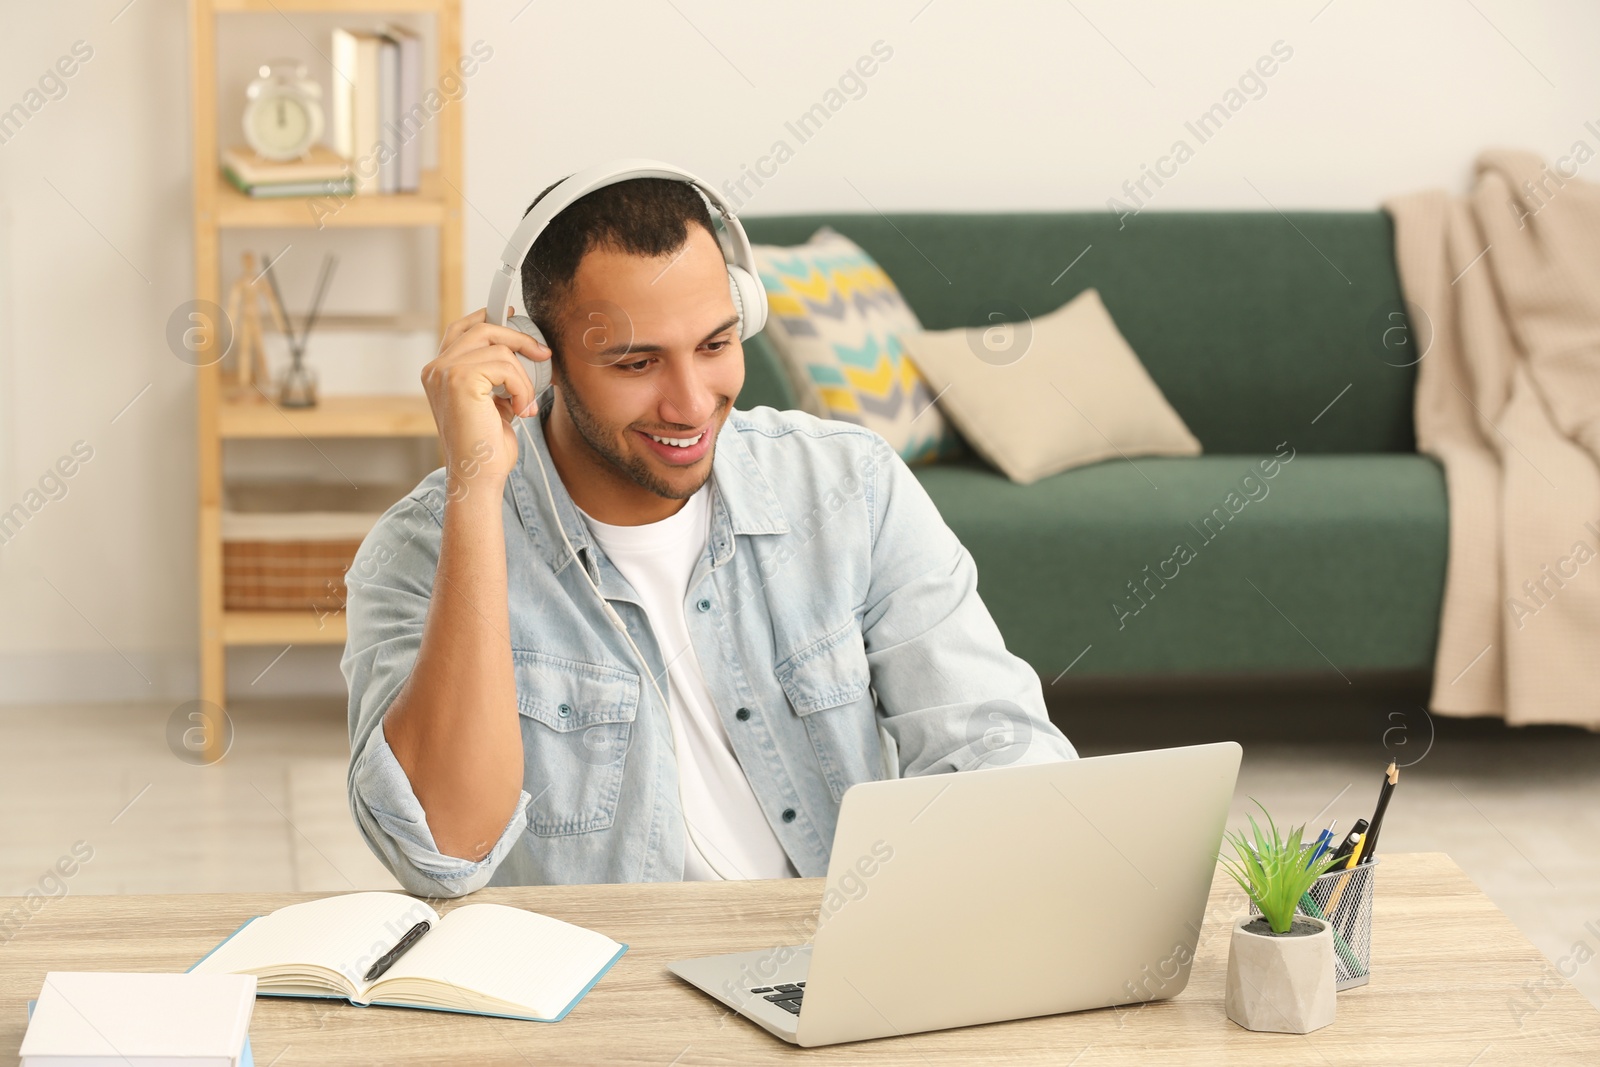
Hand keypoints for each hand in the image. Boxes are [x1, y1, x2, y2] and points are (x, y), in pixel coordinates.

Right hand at [421, 306, 550, 499]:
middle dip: (518, 338)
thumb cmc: (487, 444)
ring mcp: (445, 371)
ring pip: (499, 349)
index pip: (463, 328)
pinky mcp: (460, 379)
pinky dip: (522, 388)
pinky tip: (520, 410)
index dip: (491, 319)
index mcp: (438, 371)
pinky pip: (506, 366)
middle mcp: (436, 368)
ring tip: (524, 403)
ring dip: (523, 377)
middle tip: (543, 355)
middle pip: (482, 329)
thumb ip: (497, 373)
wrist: (479, 474)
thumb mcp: (493, 400)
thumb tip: (526, 348)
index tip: (518, 320)